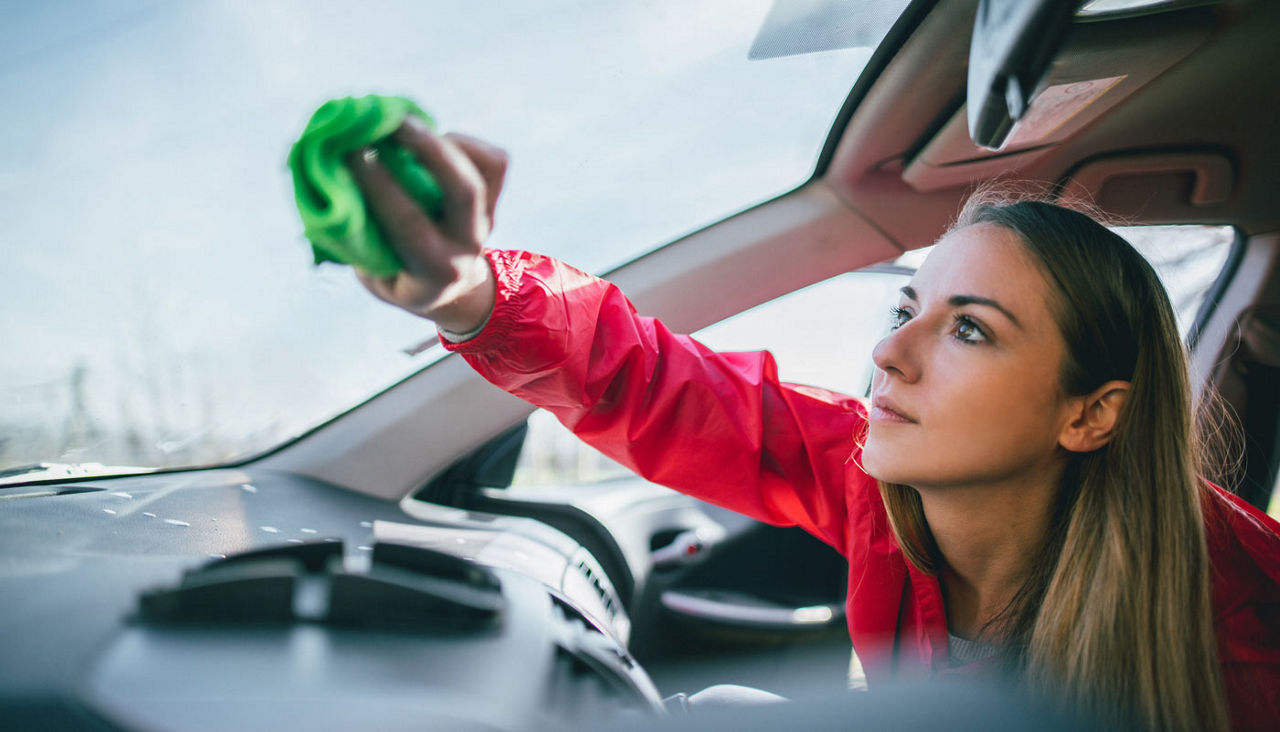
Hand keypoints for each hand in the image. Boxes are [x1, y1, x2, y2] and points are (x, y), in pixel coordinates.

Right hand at [347, 117, 506, 332]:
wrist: (450, 291)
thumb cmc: (396, 274)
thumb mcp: (374, 271)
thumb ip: (357, 233)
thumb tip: (329, 176)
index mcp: (434, 271)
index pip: (409, 223)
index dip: (379, 185)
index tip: (350, 152)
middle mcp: (467, 245)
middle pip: (463, 191)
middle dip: (427, 150)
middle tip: (391, 121)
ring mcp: (486, 220)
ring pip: (484, 171)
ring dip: (443, 141)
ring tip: (403, 121)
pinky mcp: (496, 200)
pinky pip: (493, 161)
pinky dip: (464, 141)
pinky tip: (433, 137)